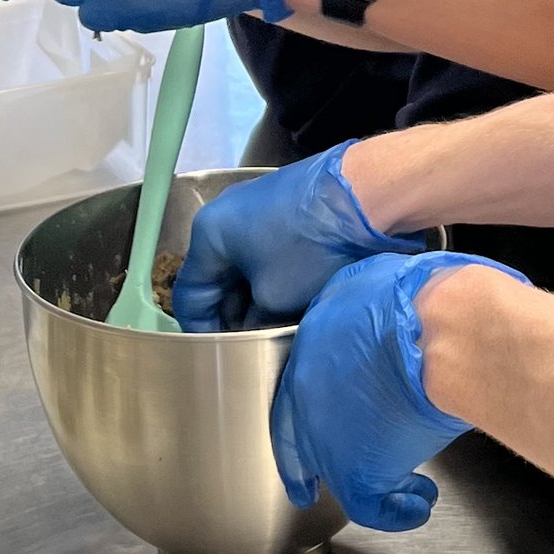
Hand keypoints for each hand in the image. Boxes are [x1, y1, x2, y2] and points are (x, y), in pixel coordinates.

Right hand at [173, 142, 427, 330]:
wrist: (364, 194)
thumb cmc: (308, 249)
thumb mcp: (275, 298)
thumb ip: (254, 321)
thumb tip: (253, 331)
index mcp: (208, 234)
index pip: (190, 295)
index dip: (201, 332)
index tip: (219, 359)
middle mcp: (225, 215)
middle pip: (218, 279)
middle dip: (231, 317)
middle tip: (250, 349)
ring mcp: (256, 207)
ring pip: (244, 267)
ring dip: (255, 299)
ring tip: (274, 330)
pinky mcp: (286, 206)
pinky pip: (267, 252)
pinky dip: (273, 278)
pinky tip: (292, 302)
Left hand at [270, 250, 524, 531]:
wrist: (430, 329)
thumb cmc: (411, 299)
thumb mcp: (367, 285)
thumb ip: (359, 311)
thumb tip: (376, 313)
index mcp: (309, 354)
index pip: (292, 397)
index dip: (297, 421)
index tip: (298, 439)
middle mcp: (309, 403)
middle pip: (306, 442)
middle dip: (317, 463)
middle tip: (311, 486)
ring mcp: (328, 442)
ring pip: (342, 474)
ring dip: (376, 480)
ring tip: (410, 488)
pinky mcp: (358, 472)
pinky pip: (374, 507)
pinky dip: (399, 511)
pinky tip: (419, 504)